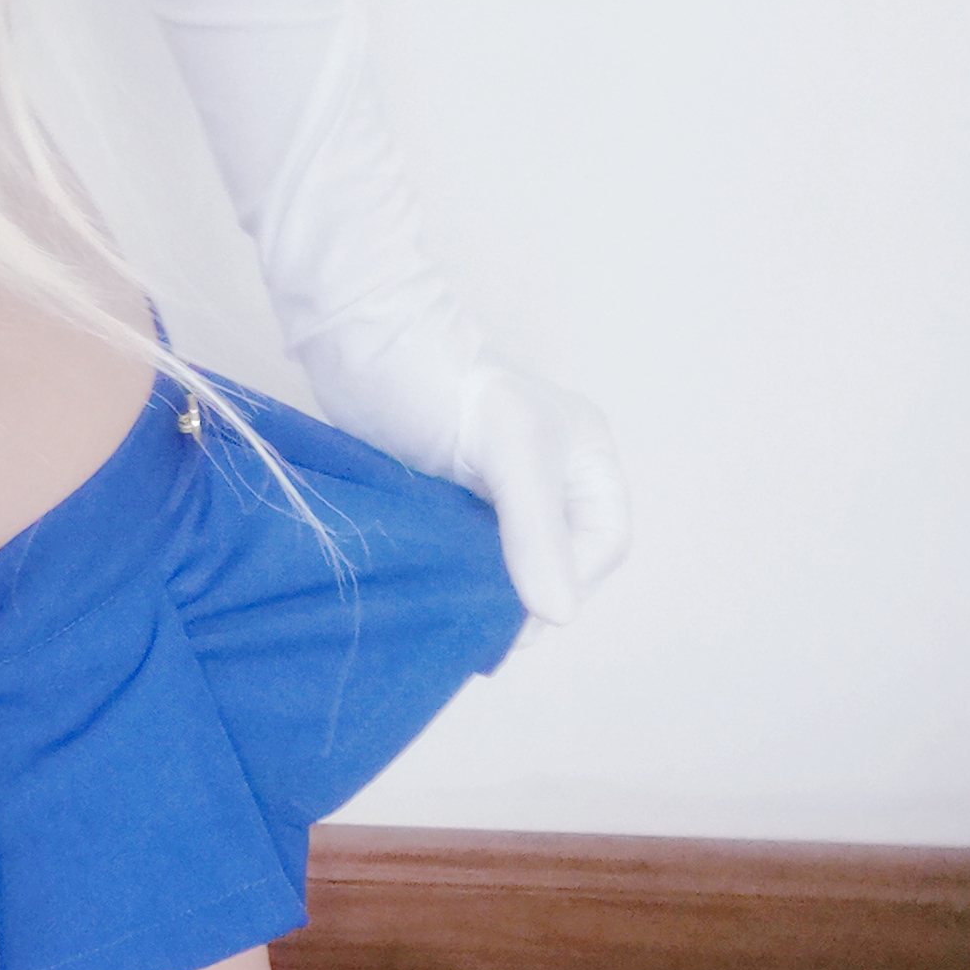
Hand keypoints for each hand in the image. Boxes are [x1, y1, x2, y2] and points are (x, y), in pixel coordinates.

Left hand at [453, 365, 630, 627]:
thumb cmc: (447, 384)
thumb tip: (559, 614)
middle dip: (529, 594)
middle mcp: (550, 481)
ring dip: (491, 594)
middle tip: (486, 620)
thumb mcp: (510, 452)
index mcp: (585, 460)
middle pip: (559, 561)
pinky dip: (459, 580)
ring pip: (512, 565)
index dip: (572, 579)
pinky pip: (469, 558)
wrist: (366, 349)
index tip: (524, 605)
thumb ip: (536, 530)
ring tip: (462, 617)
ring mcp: (498, 494)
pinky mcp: (450, 505)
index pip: (603, 543)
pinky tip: (438, 596)